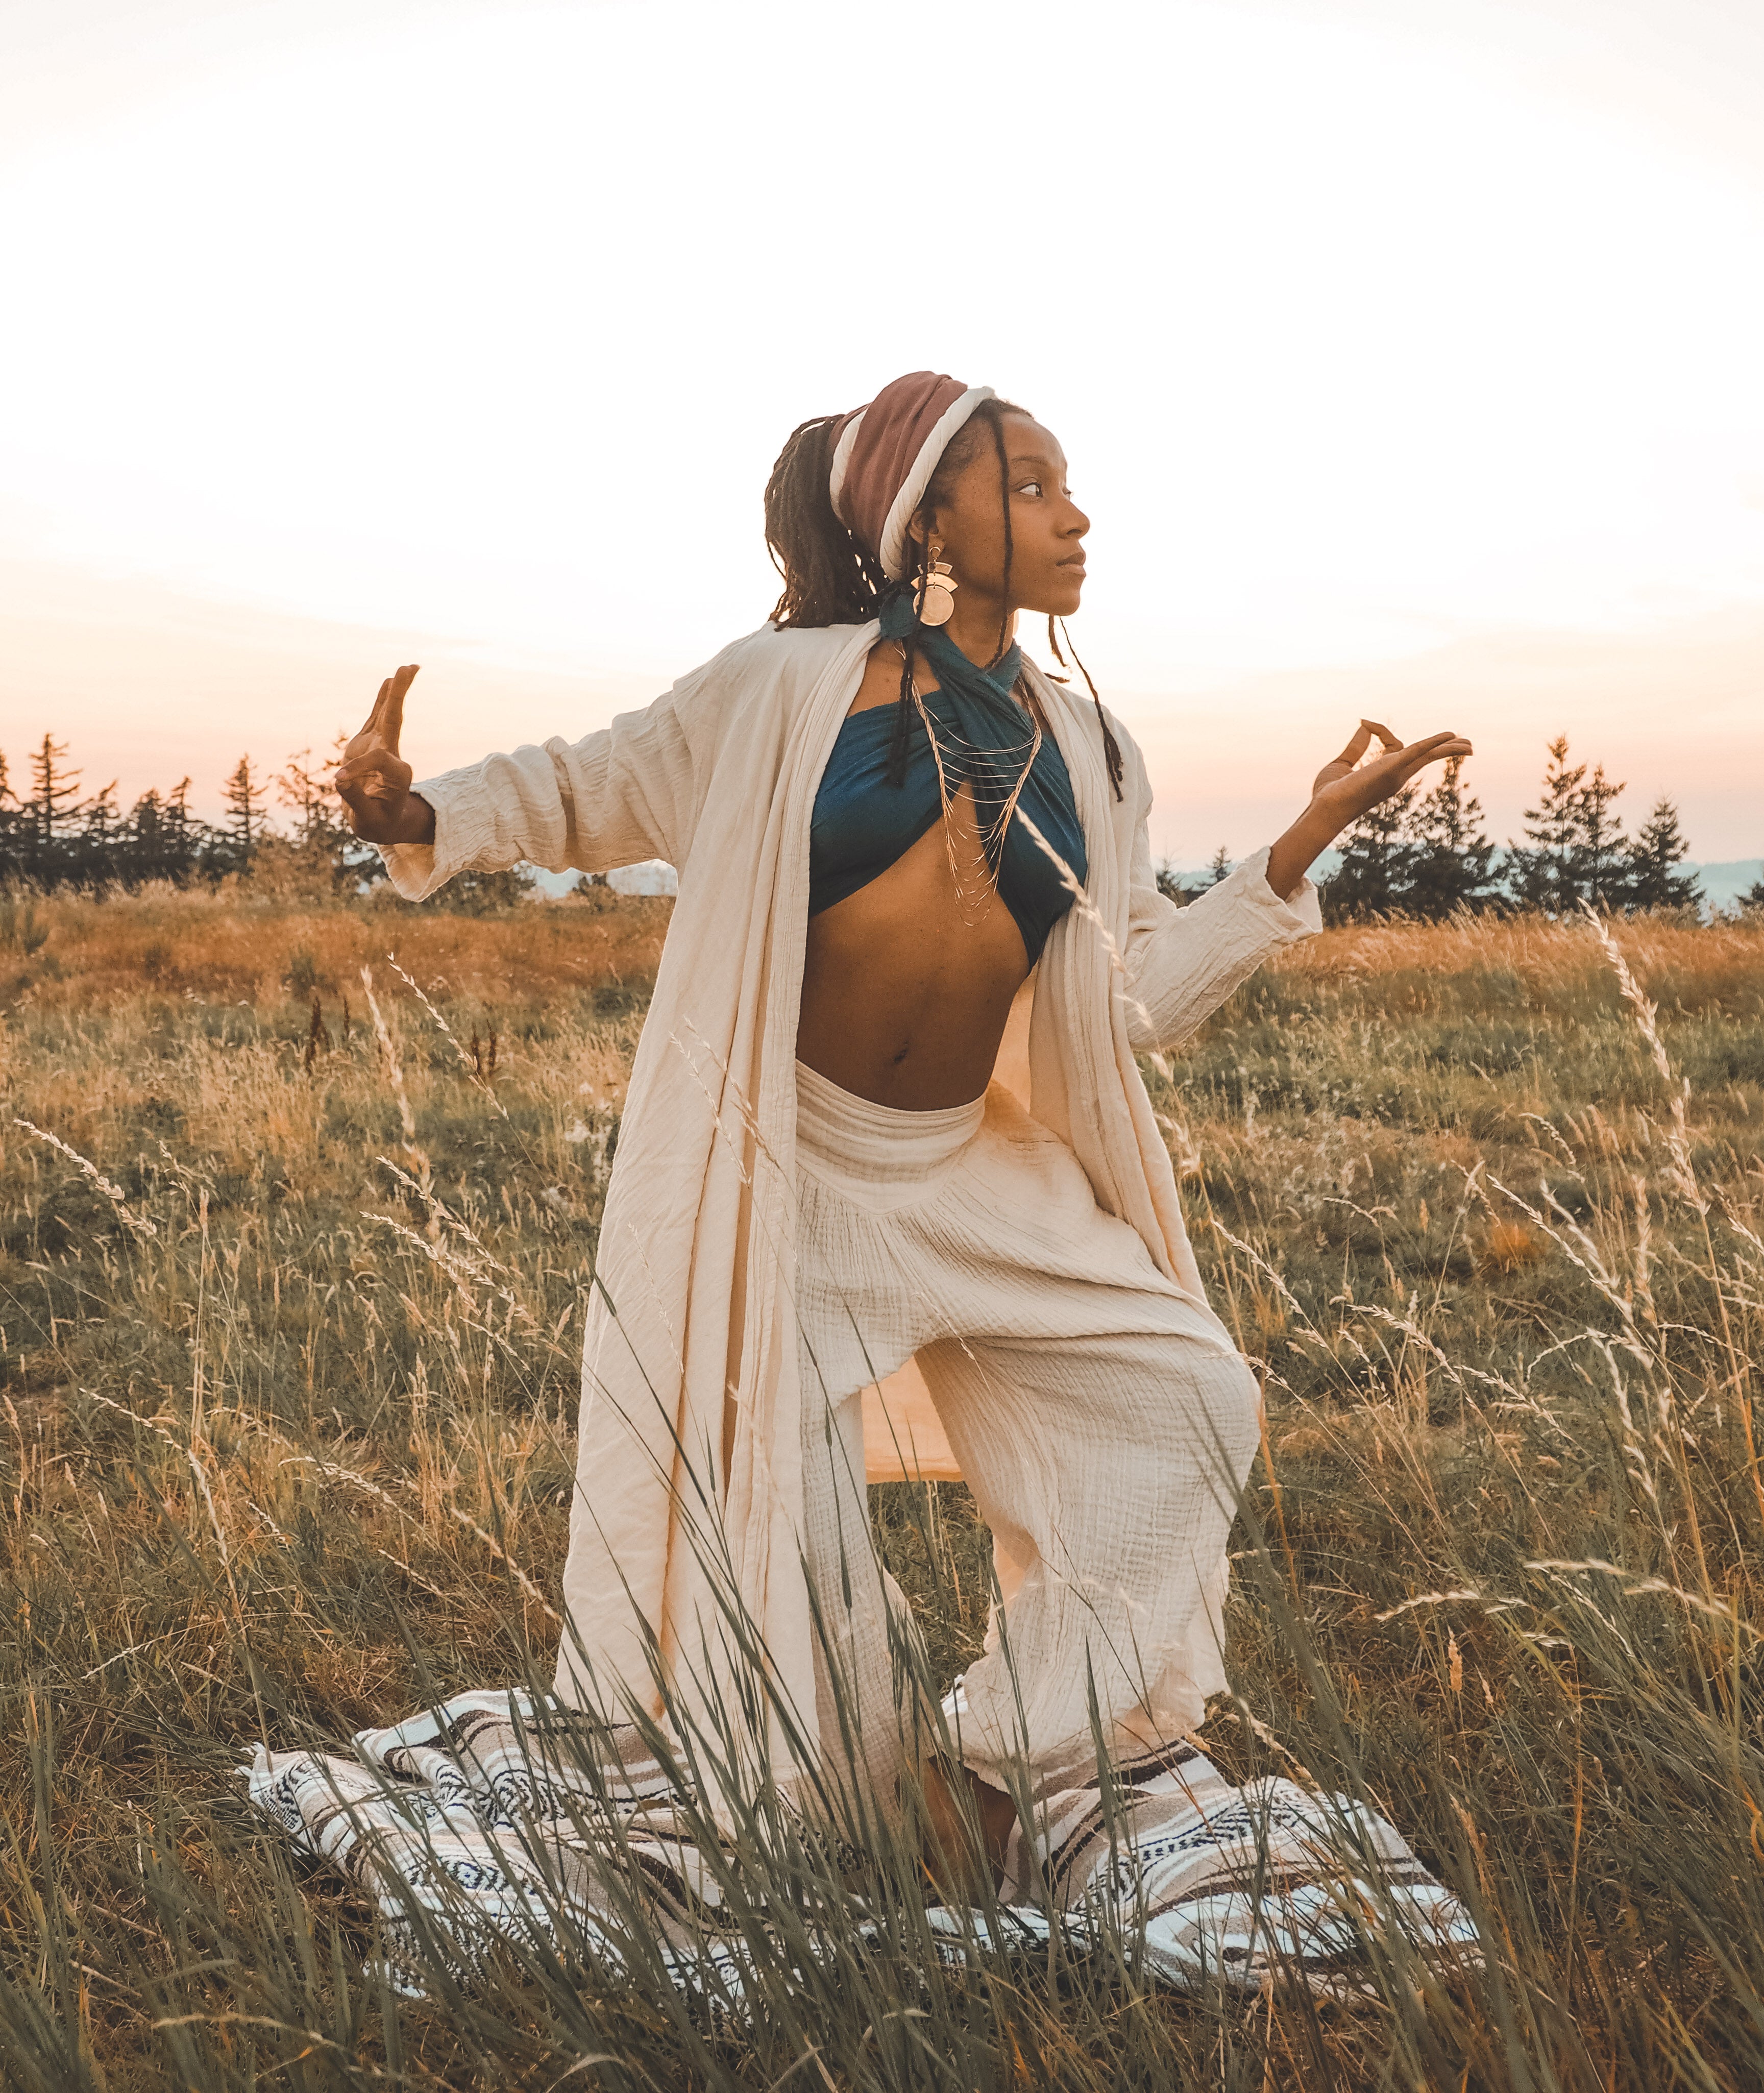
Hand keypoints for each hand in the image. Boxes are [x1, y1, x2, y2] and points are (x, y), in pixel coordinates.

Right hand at [334, 665, 434, 844]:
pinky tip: (390, 682)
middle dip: (399, 696)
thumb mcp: (366, 819)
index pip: (376, 760)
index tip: (338, 782)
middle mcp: (392, 757)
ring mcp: (382, 747)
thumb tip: (339, 780)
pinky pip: (377, 718)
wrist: (382, 823)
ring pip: (389, 715)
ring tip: (406, 668)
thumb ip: (355, 800)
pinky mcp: (370, 744)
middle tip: (409, 669)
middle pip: (395, 721)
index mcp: (397, 775)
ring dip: (396, 691)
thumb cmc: (377, 823)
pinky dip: (383, 700)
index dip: (357, 769)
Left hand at [1265, 719, 1472, 899]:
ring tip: (1469, 745)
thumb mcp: (1342, 763)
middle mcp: (1395, 776)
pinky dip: (1433, 743)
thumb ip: (1355, 745)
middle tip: (1467, 745)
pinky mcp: (1392, 769)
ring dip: (1448, 748)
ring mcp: (1396, 774)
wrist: (1323, 808)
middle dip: (1446, 750)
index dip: (1381, 729)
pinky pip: (1417, 752)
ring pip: (1428, 756)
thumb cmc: (1328, 794)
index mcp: (1385, 773)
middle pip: (1426, 758)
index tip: (1365, 722)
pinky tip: (1450, 737)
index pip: (1396, 745)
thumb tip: (1363, 724)